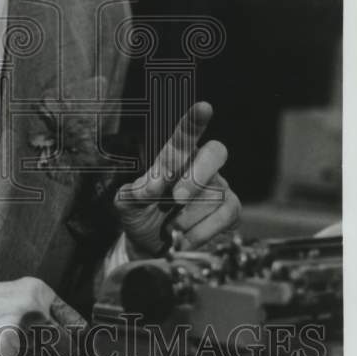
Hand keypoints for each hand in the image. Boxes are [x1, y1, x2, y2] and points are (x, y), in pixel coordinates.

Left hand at [114, 101, 240, 257]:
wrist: (150, 248)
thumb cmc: (140, 215)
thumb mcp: (127, 204)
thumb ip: (135, 193)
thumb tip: (152, 188)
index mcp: (174, 156)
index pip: (185, 135)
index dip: (195, 121)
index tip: (204, 107)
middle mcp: (200, 166)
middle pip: (215, 153)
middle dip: (197, 175)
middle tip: (176, 198)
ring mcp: (218, 187)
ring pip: (217, 193)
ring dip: (190, 215)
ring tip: (170, 228)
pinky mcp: (229, 211)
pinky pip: (226, 214)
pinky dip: (203, 230)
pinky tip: (185, 239)